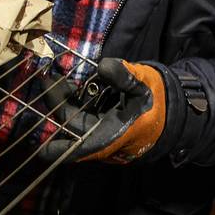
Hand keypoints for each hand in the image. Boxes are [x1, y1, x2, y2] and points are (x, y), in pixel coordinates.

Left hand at [41, 58, 166, 164]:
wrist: (174, 112)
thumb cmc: (158, 102)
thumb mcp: (144, 86)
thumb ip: (125, 76)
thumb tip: (102, 65)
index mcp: (113, 137)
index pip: (79, 149)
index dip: (58, 150)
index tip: (39, 148)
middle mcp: (103, 138)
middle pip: (73, 126)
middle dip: (58, 104)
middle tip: (48, 80)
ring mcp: (103, 132)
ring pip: (77, 120)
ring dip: (66, 102)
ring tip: (56, 80)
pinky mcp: (104, 124)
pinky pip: (85, 115)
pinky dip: (78, 102)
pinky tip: (73, 86)